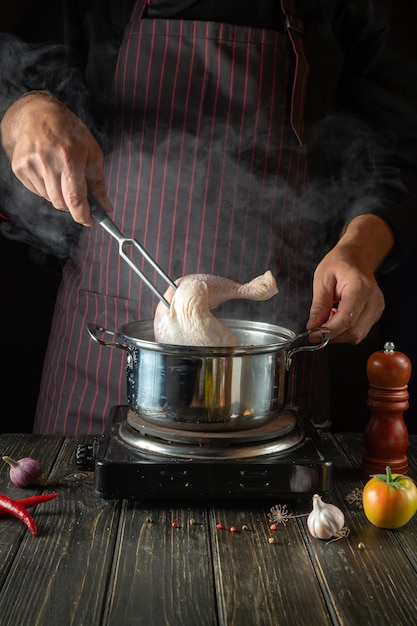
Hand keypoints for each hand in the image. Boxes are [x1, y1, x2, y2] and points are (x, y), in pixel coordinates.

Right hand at [0, 92, 111, 225]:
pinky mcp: (19, 168)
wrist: (36, 114)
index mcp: (69, 158)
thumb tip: (106, 207)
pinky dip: (47, 188)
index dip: (83, 215)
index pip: (75, 198)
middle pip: (61, 203)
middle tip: (80, 196)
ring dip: (59, 195)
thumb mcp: (92, 153)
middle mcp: (47, 162)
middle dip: (73, 205)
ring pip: (49, 199)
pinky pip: (37, 192)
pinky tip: (49, 170)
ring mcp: (30, 166)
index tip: (90, 221)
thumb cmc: (69, 131)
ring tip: (62, 174)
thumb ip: (98, 183)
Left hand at [306, 215, 393, 342]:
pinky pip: (360, 330)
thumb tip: (313, 327)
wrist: (357, 256)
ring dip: (339, 333)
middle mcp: (373, 299)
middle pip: (354, 331)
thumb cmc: (340, 263)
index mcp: (360, 286)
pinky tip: (338, 316)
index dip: (329, 331)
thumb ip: (318, 306)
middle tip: (317, 326)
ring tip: (329, 316)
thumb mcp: (322, 279)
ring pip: (358, 335)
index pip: (346, 319)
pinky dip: (346, 329)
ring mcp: (377, 307)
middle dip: (333, 335)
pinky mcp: (376, 313)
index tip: (313, 335)